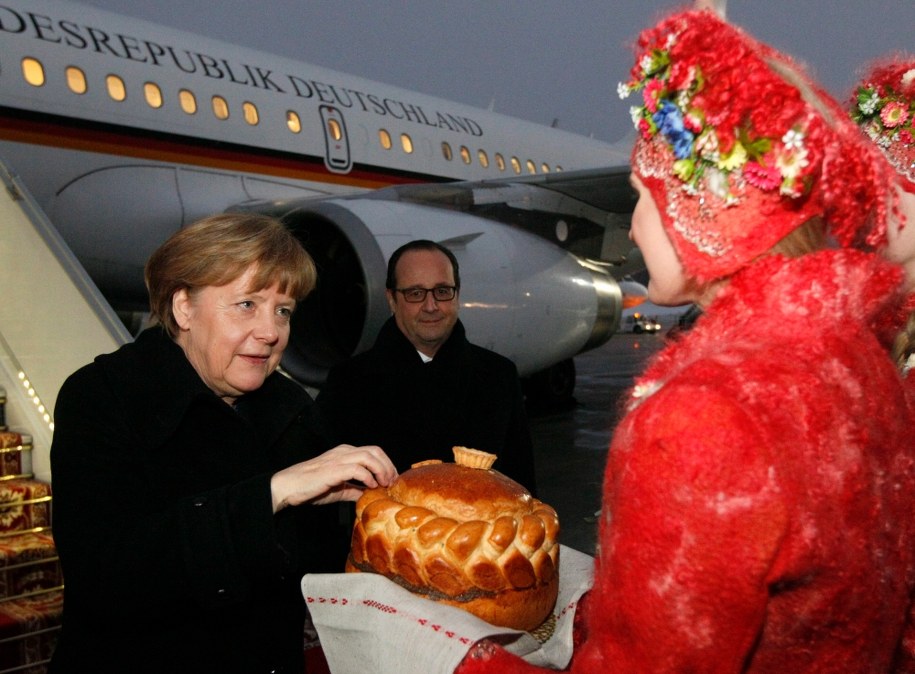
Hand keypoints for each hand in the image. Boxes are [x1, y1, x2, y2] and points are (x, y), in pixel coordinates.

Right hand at [270, 444, 396, 511]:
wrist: (289, 486)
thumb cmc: (311, 486)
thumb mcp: (338, 488)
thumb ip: (355, 489)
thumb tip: (370, 495)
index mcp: (345, 452)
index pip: (373, 452)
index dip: (386, 464)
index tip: (392, 479)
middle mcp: (344, 451)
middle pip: (375, 451)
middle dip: (388, 466)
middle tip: (392, 482)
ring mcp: (338, 458)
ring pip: (369, 456)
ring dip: (381, 470)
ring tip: (384, 484)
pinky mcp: (333, 469)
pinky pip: (357, 469)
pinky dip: (368, 477)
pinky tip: (370, 487)